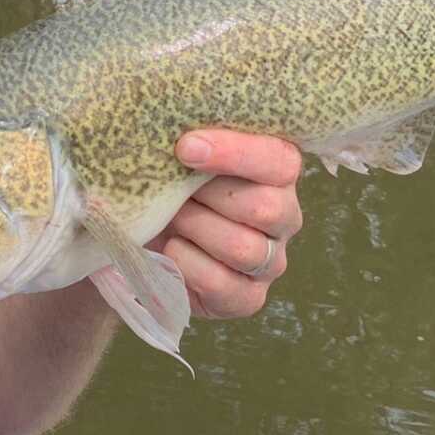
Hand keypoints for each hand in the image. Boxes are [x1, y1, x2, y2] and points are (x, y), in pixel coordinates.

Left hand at [152, 130, 303, 319]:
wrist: (149, 232)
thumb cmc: (172, 181)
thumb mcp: (183, 154)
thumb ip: (192, 139)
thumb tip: (182, 136)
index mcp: (278, 171)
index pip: (278, 161)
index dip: (234, 153)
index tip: (186, 147)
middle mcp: (284, 216)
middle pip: (265, 208)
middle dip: (207, 197)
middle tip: (173, 188)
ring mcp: (271, 261)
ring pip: (243, 248)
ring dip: (195, 229)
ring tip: (172, 217)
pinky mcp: (248, 297)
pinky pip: (221, 283)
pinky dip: (186, 264)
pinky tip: (172, 248)